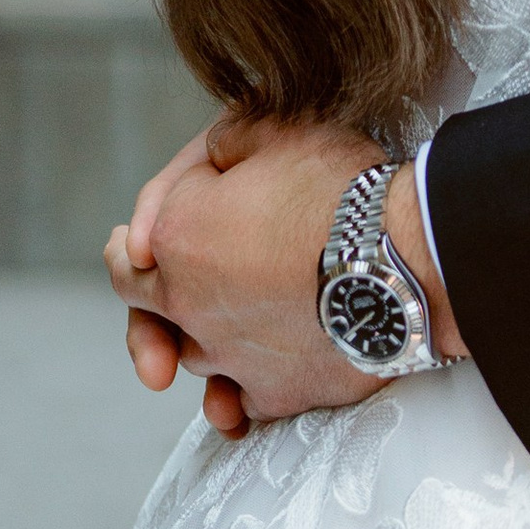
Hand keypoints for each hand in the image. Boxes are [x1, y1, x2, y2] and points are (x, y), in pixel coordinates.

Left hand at [106, 114, 462, 433]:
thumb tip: (214, 161)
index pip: (125, 252)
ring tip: (224, 335)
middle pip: (145, 316)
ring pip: (195, 356)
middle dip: (146, 317)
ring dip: (202, 345)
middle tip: (156, 315)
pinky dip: (241, 393)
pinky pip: (242, 399)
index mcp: (176, 237)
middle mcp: (188, 304)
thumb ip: (224, 146)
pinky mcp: (274, 391)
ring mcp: (228, 355)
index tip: (144, 245)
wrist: (403, 259)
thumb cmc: (341, 186)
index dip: (137, 240)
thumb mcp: (274, 128)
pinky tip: (241, 396)